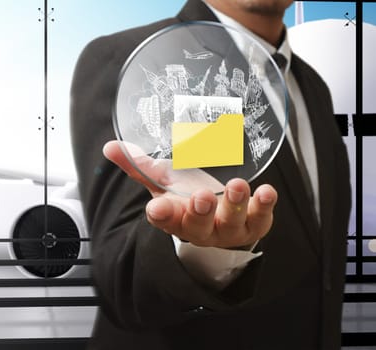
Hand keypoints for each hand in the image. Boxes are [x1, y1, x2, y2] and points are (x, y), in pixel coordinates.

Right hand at [103, 140, 277, 248]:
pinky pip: (260, 220)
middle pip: (196, 225)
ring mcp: (227, 229)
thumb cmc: (187, 197)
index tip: (158, 207)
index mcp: (175, 217)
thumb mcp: (164, 182)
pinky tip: (267, 192)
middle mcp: (200, 227)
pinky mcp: (253, 225)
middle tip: (201, 197)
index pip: (164, 218)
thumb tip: (110, 146)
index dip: (162, 214)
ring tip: (238, 186)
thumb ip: (139, 165)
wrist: (220, 219)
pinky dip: (264, 206)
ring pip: (230, 222)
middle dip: (199, 212)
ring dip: (234, 205)